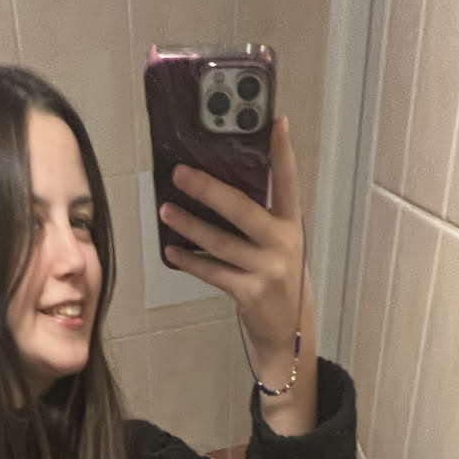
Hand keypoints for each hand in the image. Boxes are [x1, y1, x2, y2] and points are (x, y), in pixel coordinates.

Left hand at [159, 116, 309, 367]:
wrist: (288, 336)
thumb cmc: (280, 284)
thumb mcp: (281, 247)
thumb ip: (262, 221)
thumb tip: (220, 191)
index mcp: (292, 226)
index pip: (289, 182)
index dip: (283, 153)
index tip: (277, 122)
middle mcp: (282, 244)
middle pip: (242, 209)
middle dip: (208, 189)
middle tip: (180, 173)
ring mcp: (266, 270)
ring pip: (220, 242)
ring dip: (189, 225)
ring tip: (166, 210)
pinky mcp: (249, 293)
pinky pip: (212, 272)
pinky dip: (190, 261)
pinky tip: (172, 251)